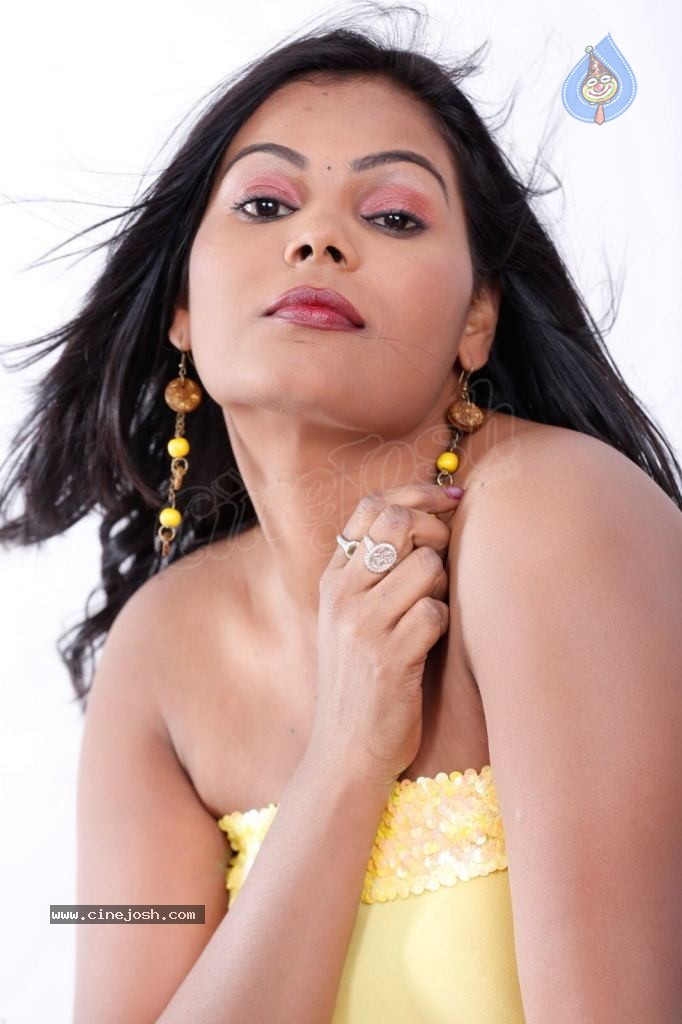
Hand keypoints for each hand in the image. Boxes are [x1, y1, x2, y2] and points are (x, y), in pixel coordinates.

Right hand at [308, 482, 463, 790]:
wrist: (346, 750)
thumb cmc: (361, 681)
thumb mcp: (350, 620)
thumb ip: (373, 573)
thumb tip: (425, 520)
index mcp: (332, 579)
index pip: (371, 505)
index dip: (416, 492)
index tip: (450, 498)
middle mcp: (342, 594)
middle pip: (398, 521)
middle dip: (434, 530)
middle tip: (443, 557)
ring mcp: (363, 625)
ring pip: (425, 565)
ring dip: (441, 586)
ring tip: (429, 614)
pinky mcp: (389, 656)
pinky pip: (436, 611)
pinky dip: (443, 624)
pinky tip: (428, 645)